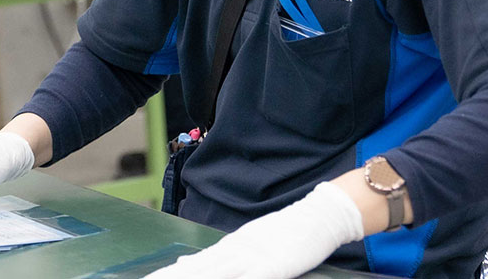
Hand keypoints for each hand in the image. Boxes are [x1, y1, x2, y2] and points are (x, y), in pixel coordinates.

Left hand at [145, 182, 364, 278]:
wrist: (319, 214)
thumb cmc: (285, 232)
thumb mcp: (245, 243)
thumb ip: (215, 256)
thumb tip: (183, 262)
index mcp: (228, 248)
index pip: (191, 265)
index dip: (168, 274)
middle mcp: (235, 251)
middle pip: (197, 270)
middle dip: (172, 278)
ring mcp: (254, 257)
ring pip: (215, 274)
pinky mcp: (274, 265)